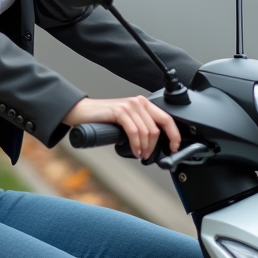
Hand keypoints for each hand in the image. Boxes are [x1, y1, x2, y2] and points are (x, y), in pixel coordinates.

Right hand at [62, 96, 181, 159]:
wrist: (82, 112)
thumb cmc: (104, 119)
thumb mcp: (127, 121)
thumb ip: (141, 126)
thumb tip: (154, 144)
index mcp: (143, 103)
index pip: (167, 118)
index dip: (174, 135)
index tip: (174, 147)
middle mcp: (138, 102)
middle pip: (156, 129)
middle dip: (155, 147)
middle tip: (148, 156)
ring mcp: (129, 105)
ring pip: (146, 132)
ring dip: (145, 148)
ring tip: (139, 154)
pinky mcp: (119, 111)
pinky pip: (134, 131)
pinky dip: (136, 145)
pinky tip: (134, 151)